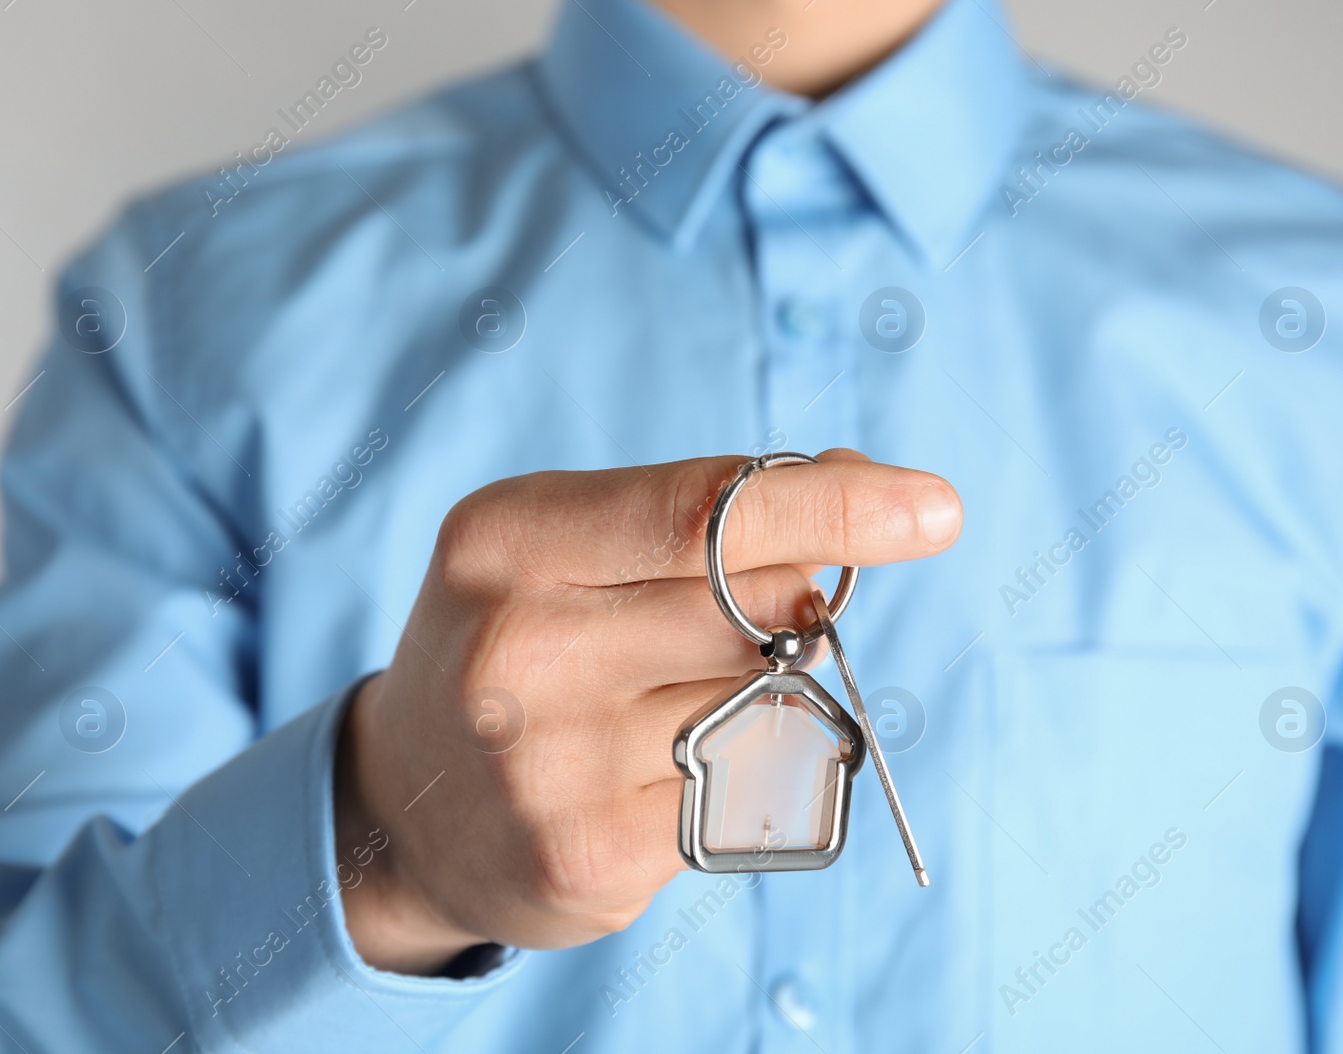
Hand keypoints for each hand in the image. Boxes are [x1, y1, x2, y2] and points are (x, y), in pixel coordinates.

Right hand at [333, 449, 961, 973]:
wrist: (408, 802)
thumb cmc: (522, 641)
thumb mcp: (569, 545)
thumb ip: (700, 514)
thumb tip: (866, 481)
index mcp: (508, 541)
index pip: (703, 513)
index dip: (834, 507)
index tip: (934, 508)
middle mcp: (517, 650)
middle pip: (752, 607)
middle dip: (790, 602)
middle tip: (755, 616)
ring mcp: (548, 766)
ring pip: (761, 703)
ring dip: (757, 694)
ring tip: (659, 703)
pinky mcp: (587, 860)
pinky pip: (739, 792)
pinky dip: (729, 773)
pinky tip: (650, 776)